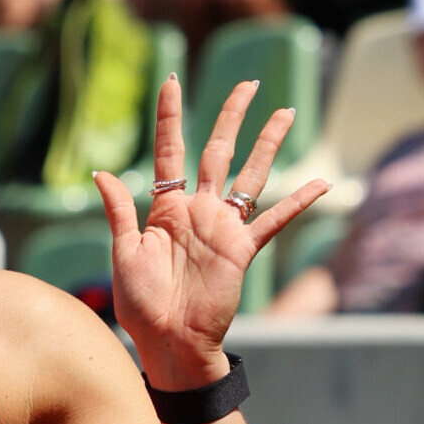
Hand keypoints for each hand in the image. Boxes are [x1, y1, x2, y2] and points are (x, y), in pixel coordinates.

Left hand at [94, 78, 327, 388]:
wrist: (169, 342)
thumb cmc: (140, 304)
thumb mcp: (123, 254)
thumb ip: (119, 212)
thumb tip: (101, 171)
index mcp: (165, 207)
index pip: (170, 151)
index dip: (171, 116)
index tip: (173, 81)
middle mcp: (197, 210)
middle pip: (218, 150)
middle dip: (232, 116)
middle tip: (247, 82)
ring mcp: (223, 228)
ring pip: (251, 174)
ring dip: (269, 143)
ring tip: (286, 112)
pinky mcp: (243, 250)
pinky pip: (274, 221)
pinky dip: (298, 203)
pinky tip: (322, 183)